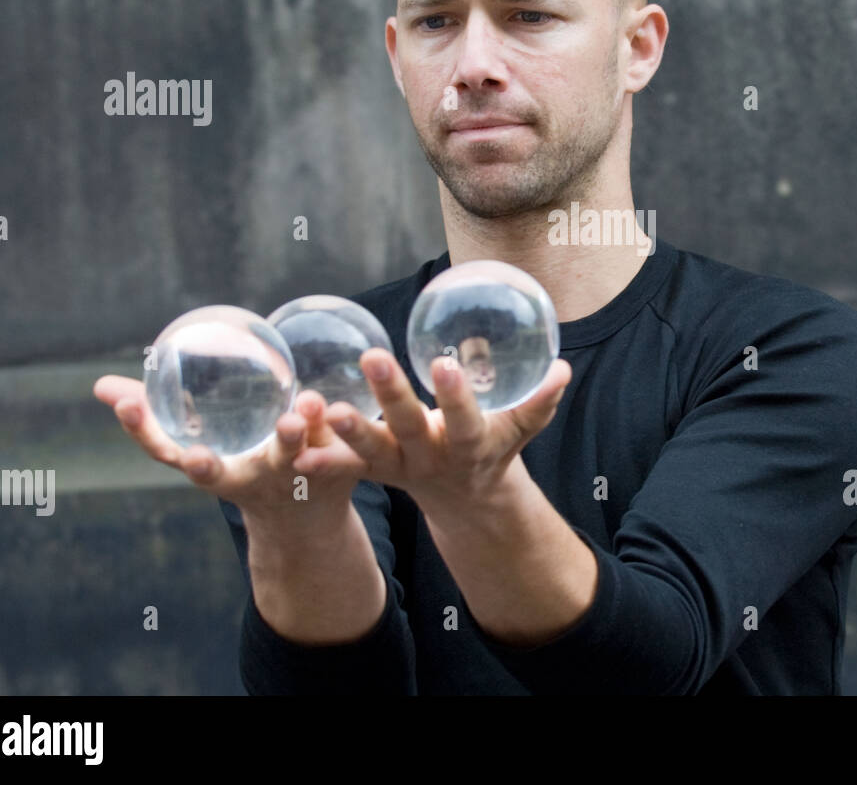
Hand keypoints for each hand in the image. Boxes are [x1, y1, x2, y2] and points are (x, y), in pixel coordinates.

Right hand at [92, 375, 367, 518]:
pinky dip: (343, 432)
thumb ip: (159, 416)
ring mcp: (293, 481)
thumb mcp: (202, 447)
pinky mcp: (336, 476)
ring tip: (303, 403)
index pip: (169, 455)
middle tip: (208, 444)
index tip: (127, 405)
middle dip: (212, 463)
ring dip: (295, 435)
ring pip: (294, 458)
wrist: (307, 522)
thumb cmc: (243, 469)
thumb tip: (100, 385)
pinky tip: (344, 402)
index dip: (145, 432)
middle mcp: (250, 481)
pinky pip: (340, 454)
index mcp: (214, 472)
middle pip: (231, 473)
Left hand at [305, 349, 571, 512]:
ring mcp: (401, 467)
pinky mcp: (375, 470)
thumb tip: (561, 367)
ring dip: (348, 431)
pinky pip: (345, 467)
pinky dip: (321, 461)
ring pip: (371, 451)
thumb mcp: (521, 429)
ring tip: (326, 409)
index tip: (444, 364)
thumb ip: (539, 401)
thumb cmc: (496, 446)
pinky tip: (294, 451)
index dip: (455, 397)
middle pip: (410, 427)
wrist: (468, 499)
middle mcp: (432, 458)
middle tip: (374, 357)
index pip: (464, 419)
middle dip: (392, 395)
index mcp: (469, 446)